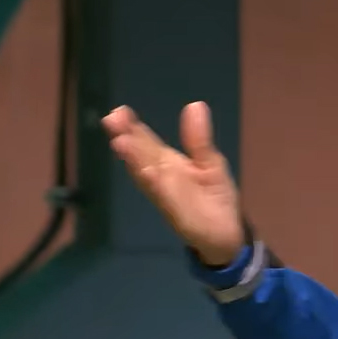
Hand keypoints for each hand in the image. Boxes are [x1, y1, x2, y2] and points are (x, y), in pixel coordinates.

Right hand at [103, 102, 244, 265]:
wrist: (226, 234)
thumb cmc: (214, 196)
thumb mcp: (210, 162)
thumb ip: (199, 139)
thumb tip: (195, 104)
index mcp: (167, 162)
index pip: (145, 140)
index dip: (132, 126)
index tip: (119, 111)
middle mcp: (160, 177)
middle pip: (140, 155)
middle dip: (126, 139)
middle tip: (111, 120)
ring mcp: (166, 195)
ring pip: (147, 175)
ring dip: (134, 161)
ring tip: (121, 142)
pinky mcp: (177, 213)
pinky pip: (165, 198)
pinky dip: (156, 186)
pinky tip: (147, 172)